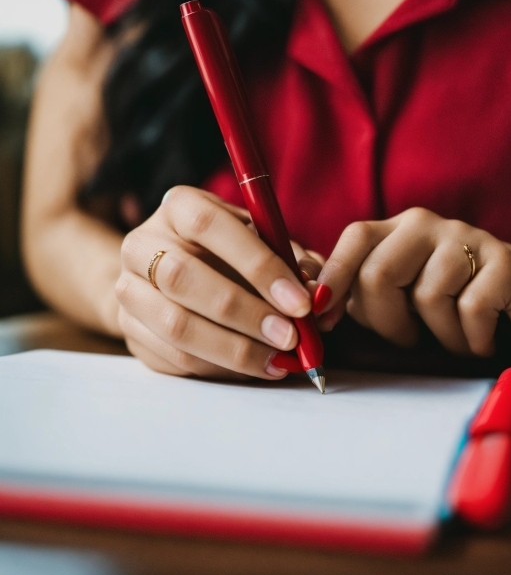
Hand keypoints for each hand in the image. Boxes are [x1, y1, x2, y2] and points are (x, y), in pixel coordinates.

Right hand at [115, 186, 321, 379]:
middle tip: (291, 336)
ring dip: (234, 348)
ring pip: (176, 324)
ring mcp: (128, 288)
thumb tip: (317, 294)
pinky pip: (172, 356)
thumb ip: (292, 260)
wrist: (167, 272)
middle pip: (184, 277)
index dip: (257, 264)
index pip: (210, 226)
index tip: (300, 301)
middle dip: (246, 313)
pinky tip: (254, 367)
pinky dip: (219, 368)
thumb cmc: (231, 251)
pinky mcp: (128, 329)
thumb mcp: (263, 240)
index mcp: (178, 206)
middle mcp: (142, 242)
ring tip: (278, 359)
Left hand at [315, 208, 510, 356]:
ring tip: (454, 336)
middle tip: (409, 339)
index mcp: (398, 229)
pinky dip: (472, 339)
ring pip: (426, 297)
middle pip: (380, 273)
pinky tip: (482, 338)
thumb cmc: (460, 302)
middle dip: (387, 323)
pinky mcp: (503, 261)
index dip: (333, 278)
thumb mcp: (405, 294)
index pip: (354, 239)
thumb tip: (312, 304)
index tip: (324, 318)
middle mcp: (428, 225)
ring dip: (438, 335)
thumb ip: (364, 292)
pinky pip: (470, 310)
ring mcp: (467, 238)